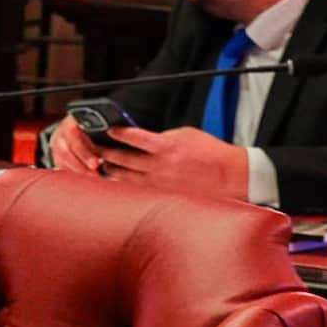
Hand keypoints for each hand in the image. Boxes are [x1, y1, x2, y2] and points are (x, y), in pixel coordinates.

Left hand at [75, 124, 249, 199]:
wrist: (233, 176)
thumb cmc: (211, 154)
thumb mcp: (186, 135)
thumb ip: (161, 136)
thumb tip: (140, 139)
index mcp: (166, 147)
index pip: (133, 137)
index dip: (117, 132)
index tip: (107, 129)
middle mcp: (160, 167)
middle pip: (122, 159)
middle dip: (105, 153)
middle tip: (93, 147)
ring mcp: (160, 184)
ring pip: (124, 178)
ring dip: (110, 171)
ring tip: (100, 165)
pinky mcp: (163, 197)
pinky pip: (136, 192)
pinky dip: (123, 187)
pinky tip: (115, 183)